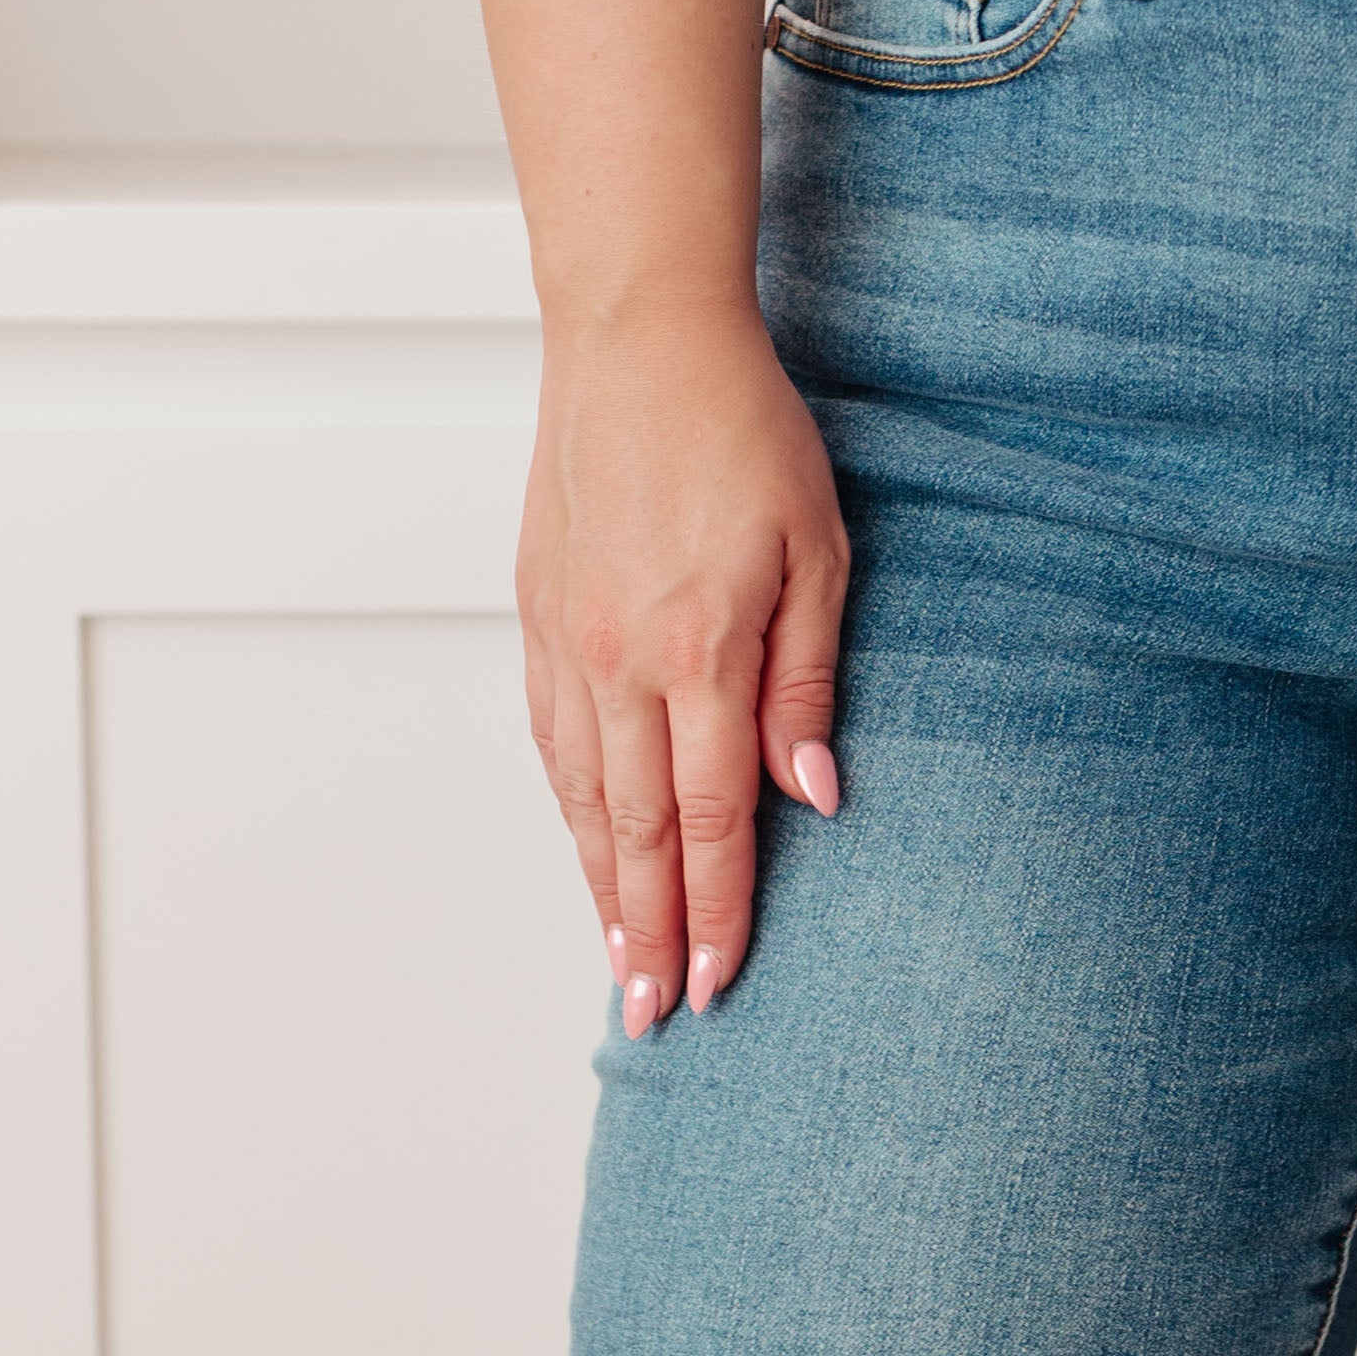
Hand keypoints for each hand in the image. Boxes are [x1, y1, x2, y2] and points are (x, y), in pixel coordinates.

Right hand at [516, 310, 849, 1029]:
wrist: (637, 338)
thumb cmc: (745, 431)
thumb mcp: (818, 553)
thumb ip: (806, 684)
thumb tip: (811, 799)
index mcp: (697, 653)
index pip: (711, 821)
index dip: (717, 914)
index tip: (717, 985)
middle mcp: (618, 662)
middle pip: (637, 833)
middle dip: (647, 934)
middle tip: (651, 1017)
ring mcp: (566, 641)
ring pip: (583, 797)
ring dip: (601, 888)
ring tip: (615, 960)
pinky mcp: (538, 614)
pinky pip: (552, 740)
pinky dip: (571, 811)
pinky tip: (588, 848)